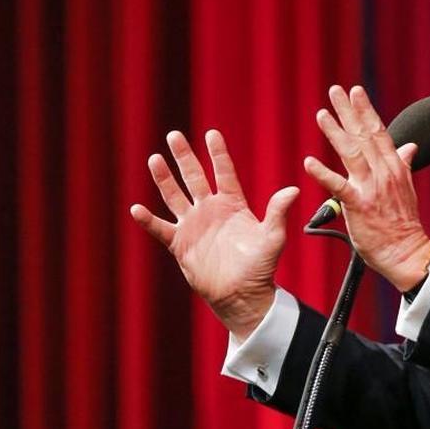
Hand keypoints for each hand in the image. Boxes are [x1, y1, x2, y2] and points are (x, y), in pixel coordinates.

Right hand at [130, 130, 299, 340]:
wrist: (242, 294)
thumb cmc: (260, 267)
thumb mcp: (272, 238)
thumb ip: (277, 213)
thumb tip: (293, 190)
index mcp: (233, 205)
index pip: (224, 173)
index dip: (218, 154)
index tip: (212, 133)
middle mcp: (211, 211)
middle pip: (194, 177)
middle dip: (184, 157)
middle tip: (174, 135)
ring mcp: (193, 226)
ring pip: (174, 196)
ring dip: (164, 179)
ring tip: (155, 159)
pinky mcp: (180, 244)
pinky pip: (161, 228)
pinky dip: (148, 220)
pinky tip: (137, 209)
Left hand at [304, 85, 429, 291]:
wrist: (408, 252)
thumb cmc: (403, 224)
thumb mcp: (407, 188)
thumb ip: (404, 164)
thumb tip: (410, 146)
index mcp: (394, 168)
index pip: (379, 132)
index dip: (366, 111)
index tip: (356, 92)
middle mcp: (383, 173)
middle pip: (364, 136)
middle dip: (349, 111)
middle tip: (336, 91)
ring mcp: (371, 188)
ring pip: (351, 154)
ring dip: (335, 132)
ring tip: (322, 114)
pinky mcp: (359, 206)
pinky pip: (338, 186)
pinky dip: (323, 173)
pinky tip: (309, 162)